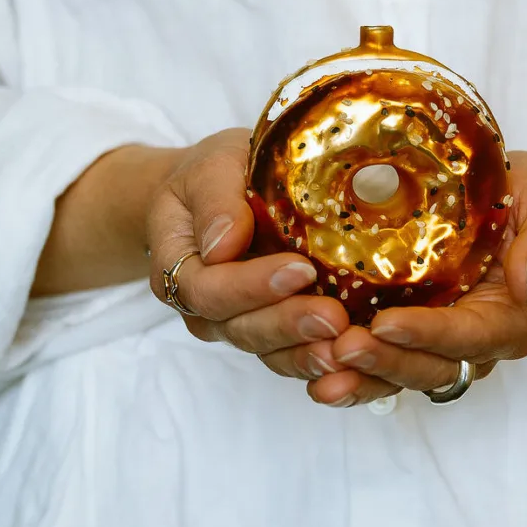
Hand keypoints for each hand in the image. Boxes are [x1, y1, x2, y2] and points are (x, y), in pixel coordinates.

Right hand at [147, 128, 352, 382]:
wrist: (219, 189)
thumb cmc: (215, 174)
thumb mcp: (211, 167)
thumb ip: (215, 201)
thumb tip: (224, 245)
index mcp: (178, 265)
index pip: (208, 289)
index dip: (252, 286)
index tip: (302, 269)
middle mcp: (202, 305)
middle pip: (239, 328)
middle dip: (289, 325)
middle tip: (335, 317)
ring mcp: (235, 322)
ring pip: (267, 349)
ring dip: (306, 351)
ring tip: (345, 347)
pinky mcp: (269, 329)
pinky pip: (288, 354)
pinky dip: (317, 359)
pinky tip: (348, 358)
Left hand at [307, 150, 526, 405]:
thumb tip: (524, 283)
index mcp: (513, 318)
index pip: (469, 336)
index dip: (428, 334)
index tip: (384, 324)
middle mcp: (481, 340)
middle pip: (432, 366)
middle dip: (386, 362)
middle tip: (339, 348)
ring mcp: (450, 339)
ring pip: (406, 372)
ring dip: (364, 378)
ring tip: (319, 374)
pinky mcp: (423, 328)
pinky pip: (392, 359)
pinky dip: (358, 369)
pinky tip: (317, 366)